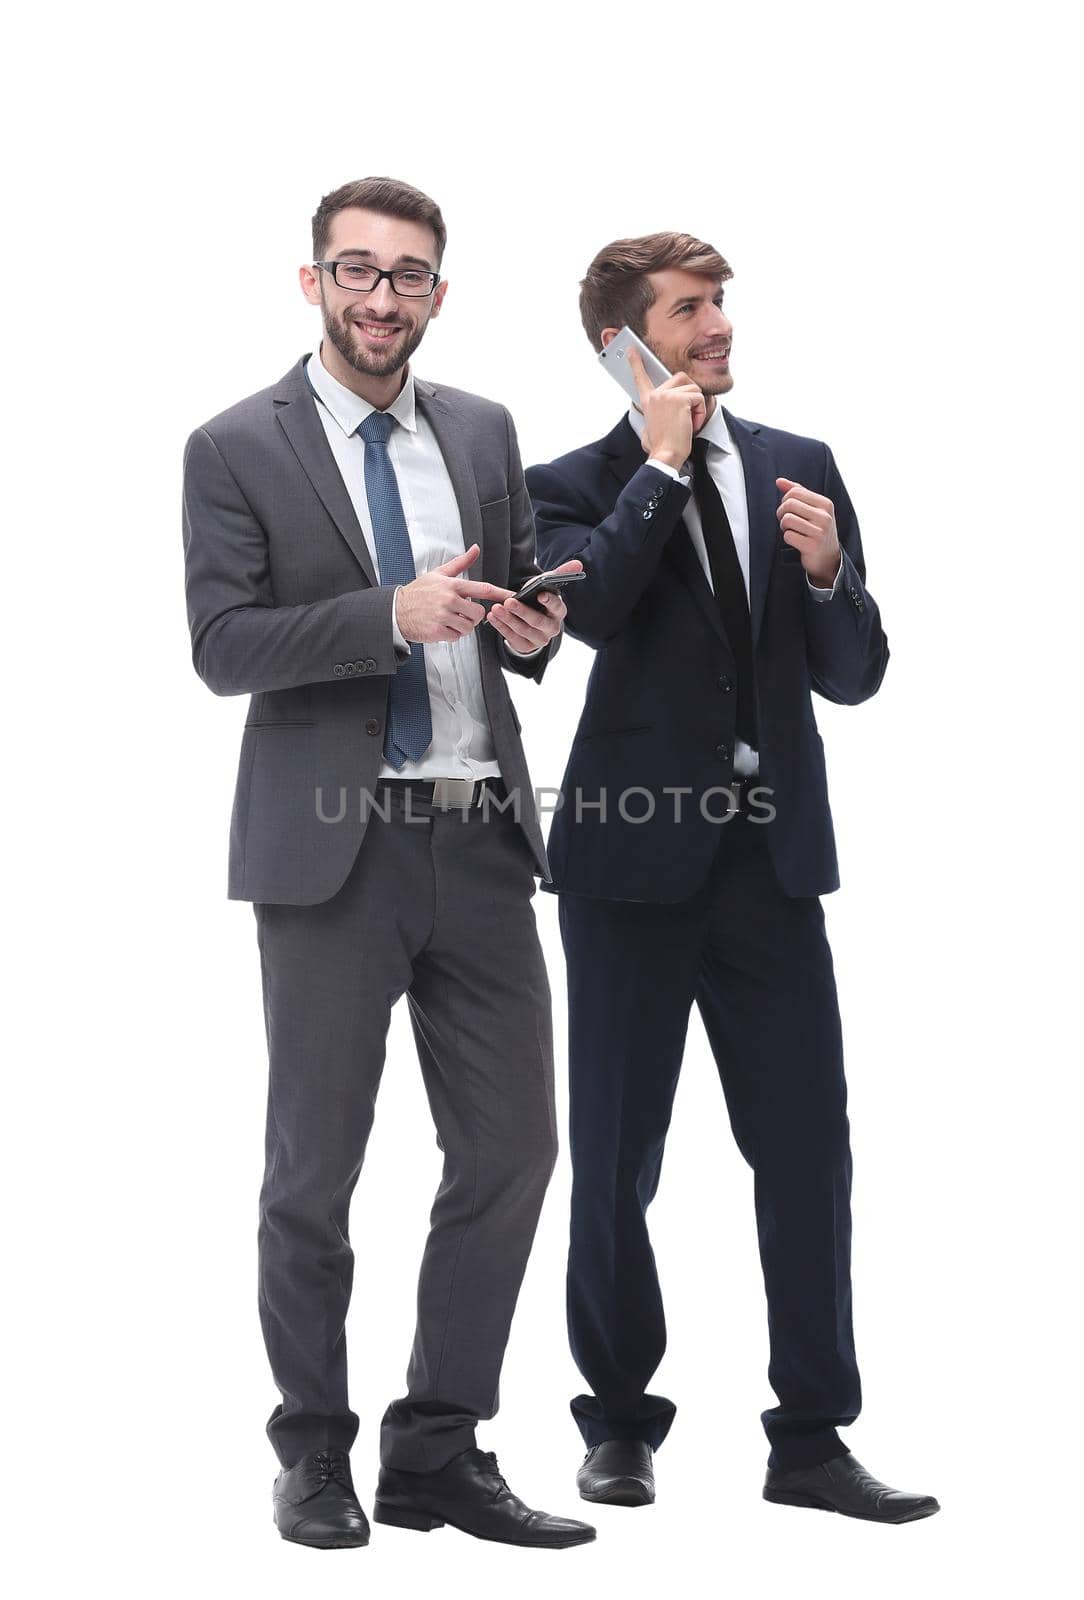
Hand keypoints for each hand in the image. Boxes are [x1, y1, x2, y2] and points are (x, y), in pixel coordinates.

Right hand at [396, 544, 513, 643]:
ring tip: (450, 619)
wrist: (397, 610)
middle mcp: (449, 600)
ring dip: (462, 626)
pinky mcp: (438, 630)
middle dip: (474, 615)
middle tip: (462, 613)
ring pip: (469, 627)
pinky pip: (457, 636)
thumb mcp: (439, 573)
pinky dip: (452, 634)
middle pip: (479, 613)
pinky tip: (442, 627)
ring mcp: (443, 616)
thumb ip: (461, 562)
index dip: (500, 593)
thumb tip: (475, 549)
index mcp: (452, 585)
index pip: (483, 589)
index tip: (513, 597)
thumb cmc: (419, 592)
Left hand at [486, 560, 583, 653]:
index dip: (549, 601)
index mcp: (559, 612)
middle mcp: (552, 628)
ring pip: (523, 630)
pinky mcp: (525, 646)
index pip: (557, 607)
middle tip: (509, 602)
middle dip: (523, 611)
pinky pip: (512, 638)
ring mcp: (539, 639)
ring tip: (496, 608)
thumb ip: (561, 573)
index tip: (540, 594)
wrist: (529, 620)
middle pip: (538, 621)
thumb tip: (578, 564)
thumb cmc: (538, 600)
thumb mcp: (548, 586)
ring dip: (508, 619)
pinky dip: (501, 627)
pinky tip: (493, 617)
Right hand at [628, 345, 705, 468]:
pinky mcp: (680, 399)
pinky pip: (700, 398)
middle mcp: (655, 395)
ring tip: (688, 423)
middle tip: (686, 415)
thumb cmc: (660, 446)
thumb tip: (656, 422)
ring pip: (694, 389)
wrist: (665, 456)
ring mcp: (667, 395)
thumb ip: (656, 415)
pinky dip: (700, 413)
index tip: (632, 350)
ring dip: (696, 407)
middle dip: (690, 395)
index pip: (641, 377)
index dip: (636, 363)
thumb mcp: (651, 428)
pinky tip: (692, 424)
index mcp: (648, 401)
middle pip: (682, 378)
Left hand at [775, 478, 841, 586]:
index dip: (785, 500)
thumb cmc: (817, 530)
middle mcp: (824, 516)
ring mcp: (819, 532)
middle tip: (786, 521)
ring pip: (787, 520)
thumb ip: (798, 493)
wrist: (828, 558)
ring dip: (784, 526)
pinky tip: (796, 541)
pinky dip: (787, 538)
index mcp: (825, 504)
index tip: (788, 510)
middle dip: (782, 513)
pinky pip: (788, 536)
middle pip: (789, 504)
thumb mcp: (813, 509)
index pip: (795, 492)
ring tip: (792, 530)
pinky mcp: (812, 546)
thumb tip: (779, 481)